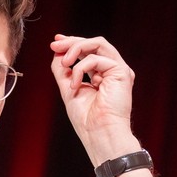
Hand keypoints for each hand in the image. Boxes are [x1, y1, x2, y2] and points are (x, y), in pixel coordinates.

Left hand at [50, 34, 139, 163]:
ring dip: (76, 49)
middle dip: (72, 42)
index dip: (72, 43)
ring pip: (98, 44)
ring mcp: (118, 70)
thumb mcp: (69, 89)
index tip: (54, 43)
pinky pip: (96, 59)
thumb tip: (56, 52)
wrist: (99, 134)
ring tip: (63, 62)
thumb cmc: (86, 120)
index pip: (88, 51)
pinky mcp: (122, 72)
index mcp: (102, 75)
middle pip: (94, 44)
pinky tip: (74, 85)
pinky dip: (80, 69)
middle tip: (54, 44)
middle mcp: (112, 70)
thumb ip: (63, 71)